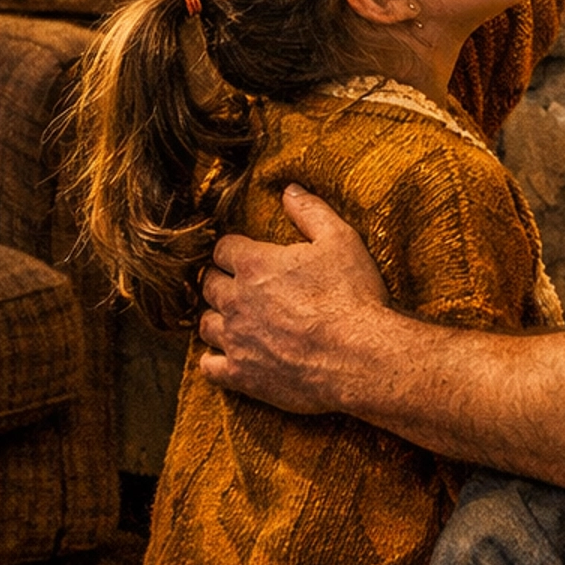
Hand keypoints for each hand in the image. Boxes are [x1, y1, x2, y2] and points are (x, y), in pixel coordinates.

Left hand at [198, 185, 391, 414]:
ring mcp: (236, 340)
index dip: (232, 248)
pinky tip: (227, 354)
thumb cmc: (352, 294)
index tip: (241, 252)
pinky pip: (209, 367)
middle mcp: (237, 301)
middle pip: (208, 284)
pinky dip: (213, 359)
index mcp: (256, 264)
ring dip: (216, 316)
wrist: (359, 355)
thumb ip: (310, 211)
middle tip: (236, 282)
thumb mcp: (340, 239)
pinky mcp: (241, 375)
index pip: (222, 248)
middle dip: (219, 279)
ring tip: (231, 316)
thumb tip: (288, 189)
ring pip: (205, 324)